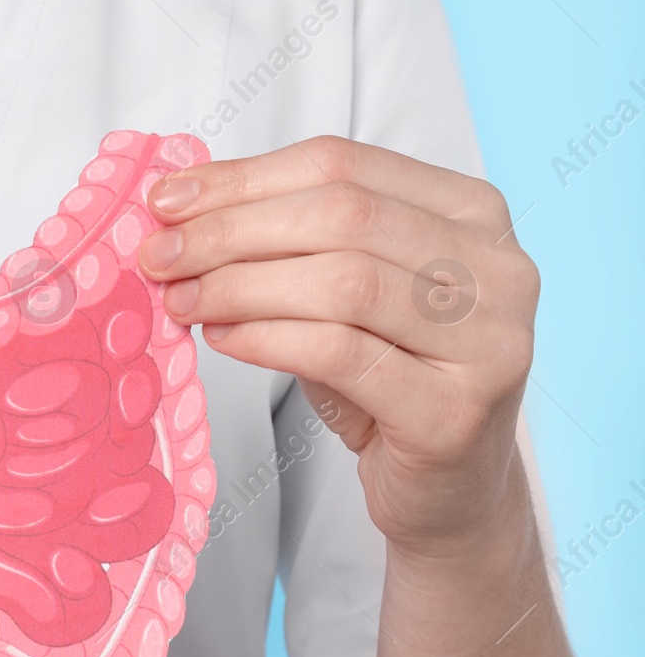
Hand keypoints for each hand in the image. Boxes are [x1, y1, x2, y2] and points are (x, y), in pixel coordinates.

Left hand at [141, 136, 539, 553]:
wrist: (444, 492)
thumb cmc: (386, 382)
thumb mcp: (340, 295)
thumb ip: (285, 243)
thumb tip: (180, 207)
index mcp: (471, 211)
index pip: (343, 164)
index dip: (244, 178)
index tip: (167, 202)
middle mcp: (497, 267)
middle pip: (341, 217)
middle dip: (231, 231)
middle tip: (159, 256)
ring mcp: (488, 341)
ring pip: (344, 282)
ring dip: (242, 286)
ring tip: (182, 301)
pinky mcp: (455, 412)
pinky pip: (343, 354)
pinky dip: (269, 339)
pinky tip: (223, 339)